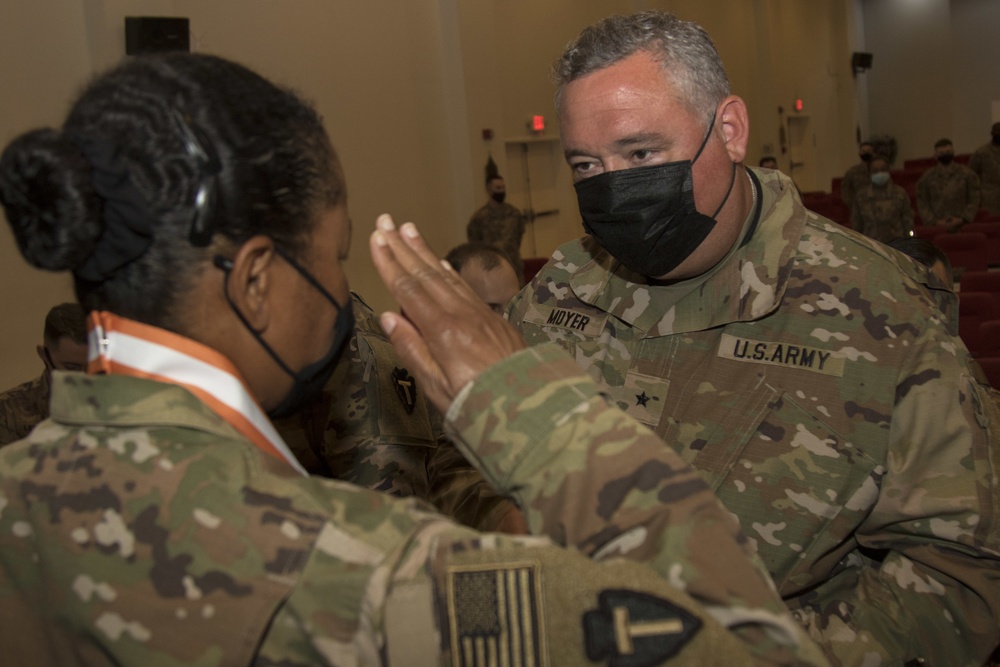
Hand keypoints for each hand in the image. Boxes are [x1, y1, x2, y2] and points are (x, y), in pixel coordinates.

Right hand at [369, 214, 525, 411]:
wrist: (529, 408)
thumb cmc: (476, 404)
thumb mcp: (436, 386)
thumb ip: (412, 349)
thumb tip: (388, 317)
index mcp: (442, 331)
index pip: (408, 289)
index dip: (390, 263)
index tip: (376, 239)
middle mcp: (461, 314)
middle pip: (426, 274)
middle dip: (402, 246)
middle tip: (385, 221)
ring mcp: (480, 314)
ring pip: (446, 275)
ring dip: (425, 251)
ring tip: (409, 230)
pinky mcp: (494, 319)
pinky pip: (466, 288)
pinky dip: (450, 272)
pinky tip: (441, 262)